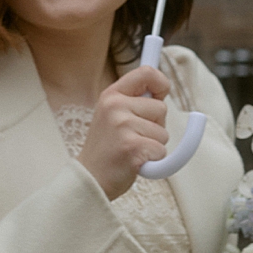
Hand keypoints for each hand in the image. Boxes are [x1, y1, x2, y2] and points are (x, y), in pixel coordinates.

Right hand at [79, 65, 172, 199]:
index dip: (162, 83)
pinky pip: (161, 151)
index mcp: (111, 95)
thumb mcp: (112, 116)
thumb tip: (162, 88)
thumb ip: (133, 102)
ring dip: (154, 145)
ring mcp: (123, 126)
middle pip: (161, 108)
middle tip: (134, 137)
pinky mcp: (132, 146)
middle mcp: (115, 106)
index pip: (146, 73)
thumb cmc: (107, 150)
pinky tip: (134, 163)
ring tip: (131, 150)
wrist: (89, 180)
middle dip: (156, 126)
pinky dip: (154, 161)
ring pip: (163, 132)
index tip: (161, 95)